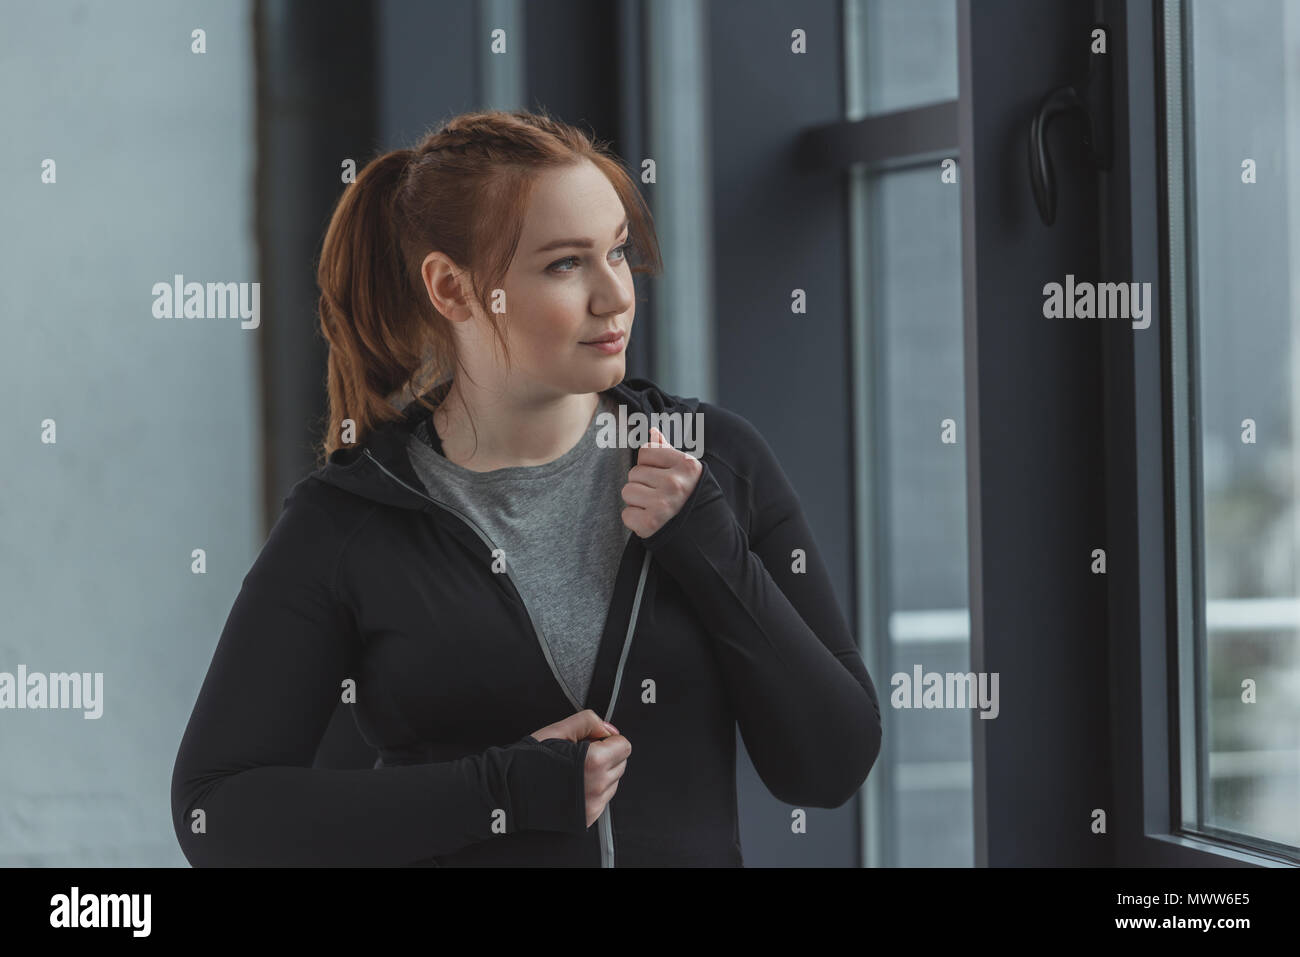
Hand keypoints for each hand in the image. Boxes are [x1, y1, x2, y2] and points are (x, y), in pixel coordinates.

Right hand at [529, 709, 631, 827]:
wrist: (508, 791)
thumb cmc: (529, 760)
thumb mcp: (557, 729)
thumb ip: (588, 721)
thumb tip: (609, 729)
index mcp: (594, 762)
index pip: (624, 746)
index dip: (607, 739)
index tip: (591, 741)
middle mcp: (597, 786)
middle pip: (621, 764)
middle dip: (606, 756)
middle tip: (579, 755)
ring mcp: (593, 805)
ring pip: (613, 782)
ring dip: (601, 774)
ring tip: (573, 771)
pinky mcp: (587, 818)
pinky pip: (603, 800)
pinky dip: (593, 791)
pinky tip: (571, 786)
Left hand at [620, 426, 702, 538]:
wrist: (709, 539)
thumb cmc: (693, 501)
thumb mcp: (688, 474)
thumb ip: (667, 452)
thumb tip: (652, 432)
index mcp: (687, 465)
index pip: (646, 451)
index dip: (651, 465)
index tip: (663, 477)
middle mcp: (675, 483)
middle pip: (634, 472)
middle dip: (644, 485)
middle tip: (661, 497)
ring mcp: (663, 504)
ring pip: (627, 491)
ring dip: (638, 502)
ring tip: (656, 508)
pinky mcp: (650, 524)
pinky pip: (626, 514)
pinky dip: (636, 520)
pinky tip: (652, 521)